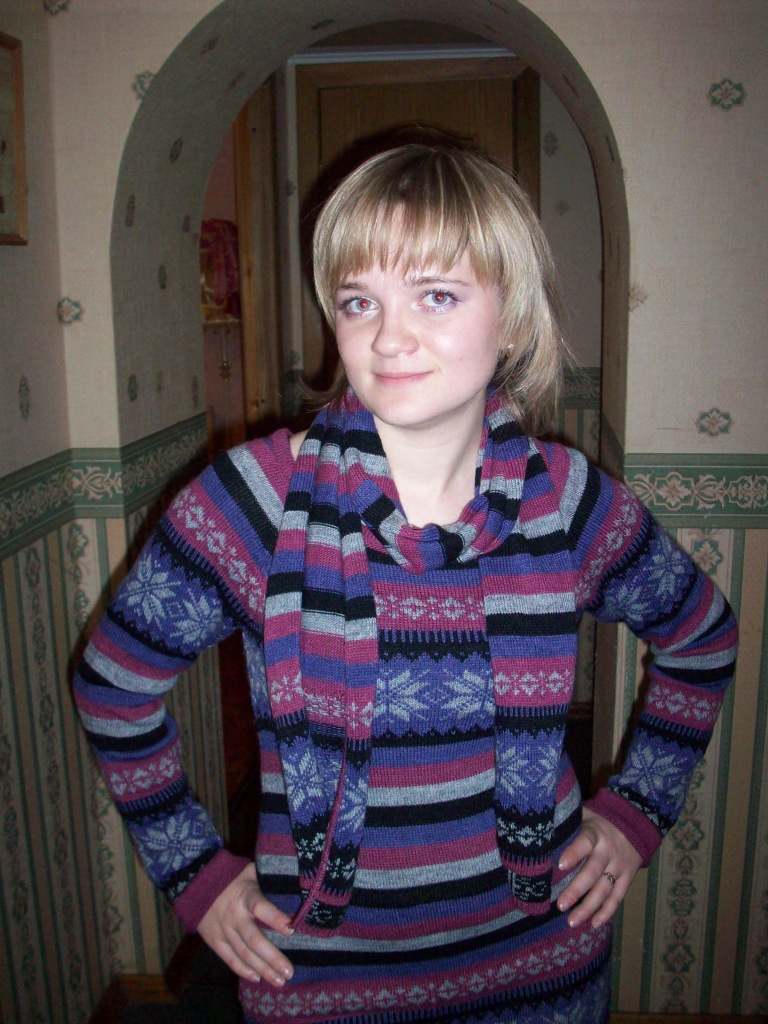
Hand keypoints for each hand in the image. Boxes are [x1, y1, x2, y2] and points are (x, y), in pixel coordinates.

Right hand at [198, 863, 294, 985]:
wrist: (195, 884)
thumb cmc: (231, 877)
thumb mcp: (250, 871)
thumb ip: (267, 878)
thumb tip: (293, 882)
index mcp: (245, 896)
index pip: (260, 907)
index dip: (275, 918)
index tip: (291, 929)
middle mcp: (234, 916)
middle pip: (254, 940)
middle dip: (272, 957)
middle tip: (289, 971)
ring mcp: (224, 931)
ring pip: (244, 954)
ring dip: (262, 969)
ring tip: (279, 981)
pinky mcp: (215, 941)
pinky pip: (230, 959)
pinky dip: (243, 970)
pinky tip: (257, 978)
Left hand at [556, 806, 642, 928]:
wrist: (635, 823)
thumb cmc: (599, 821)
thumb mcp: (584, 814)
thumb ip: (567, 821)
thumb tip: (539, 823)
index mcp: (595, 833)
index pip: (584, 842)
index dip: (574, 853)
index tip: (560, 865)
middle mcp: (608, 851)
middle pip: (592, 872)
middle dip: (577, 890)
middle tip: (561, 905)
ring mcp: (619, 867)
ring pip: (604, 890)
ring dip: (589, 907)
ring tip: (572, 921)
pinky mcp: (627, 878)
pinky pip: (617, 897)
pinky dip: (606, 912)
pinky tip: (593, 924)